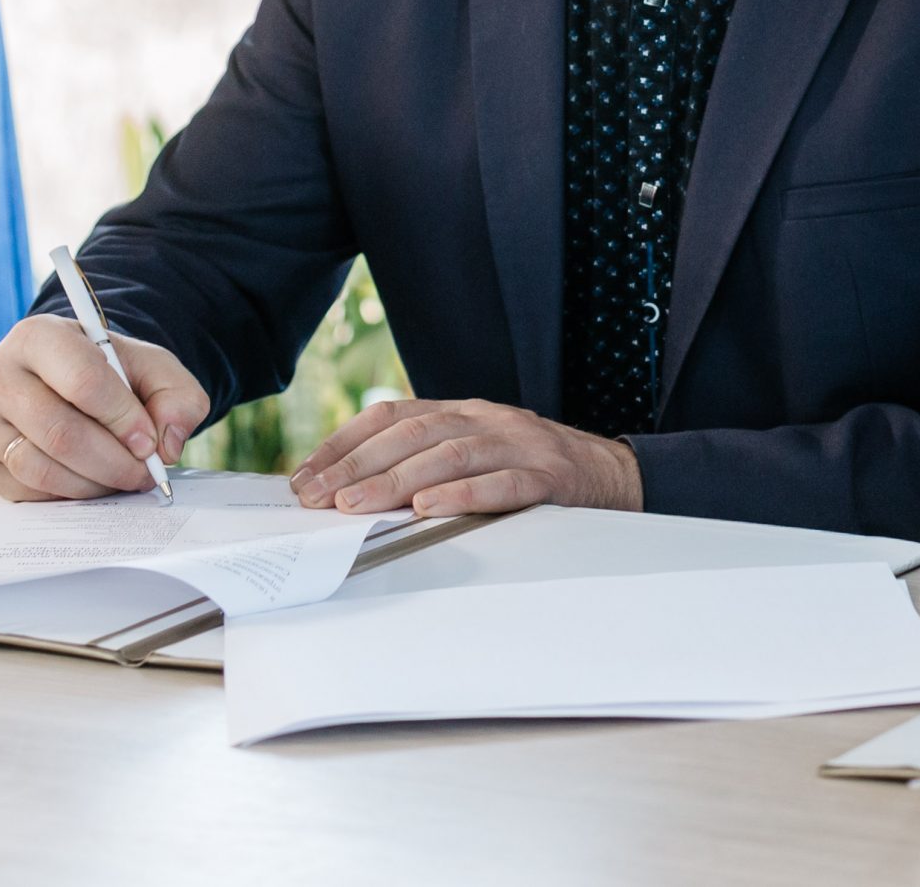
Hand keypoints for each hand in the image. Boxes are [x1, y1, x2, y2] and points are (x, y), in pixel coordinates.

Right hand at [0, 315, 208, 500]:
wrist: (71, 379)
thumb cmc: (113, 372)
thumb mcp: (156, 369)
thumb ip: (178, 399)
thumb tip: (167, 445)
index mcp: (39, 336)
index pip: (84, 383)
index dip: (123, 419)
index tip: (150, 442)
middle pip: (60, 433)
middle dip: (113, 462)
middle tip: (145, 472)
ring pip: (39, 467)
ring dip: (92, 483)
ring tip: (123, 478)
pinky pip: (23, 489)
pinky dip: (66, 494)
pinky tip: (91, 481)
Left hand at [291, 398, 642, 516]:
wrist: (614, 475)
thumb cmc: (533, 471)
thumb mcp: (478, 452)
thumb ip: (426, 461)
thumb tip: (348, 490)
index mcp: (465, 411)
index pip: (392, 415)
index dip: (344, 443)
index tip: (305, 476)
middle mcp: (488, 419)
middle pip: (413, 433)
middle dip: (357, 465)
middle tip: (318, 497)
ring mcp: (520, 444)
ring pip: (450, 455)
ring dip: (396, 481)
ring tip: (357, 506)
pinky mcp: (549, 476)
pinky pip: (502, 484)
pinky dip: (462, 495)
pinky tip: (429, 509)